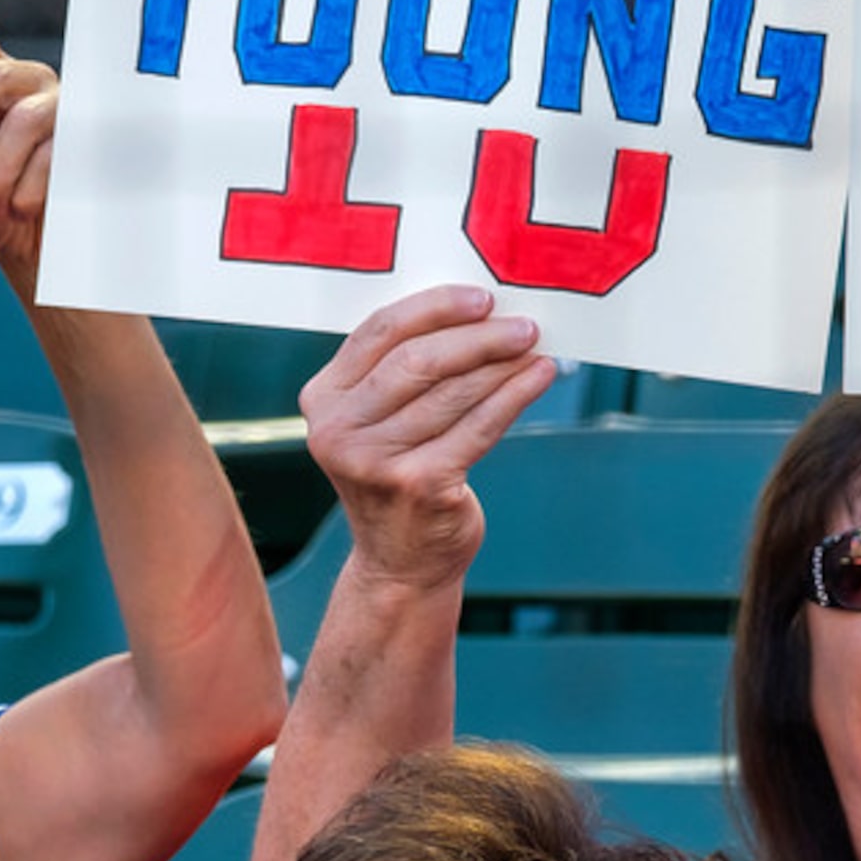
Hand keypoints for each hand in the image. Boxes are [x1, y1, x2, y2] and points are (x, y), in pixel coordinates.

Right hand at [301, 285, 555, 593]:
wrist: (401, 563)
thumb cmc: (398, 476)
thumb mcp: (379, 421)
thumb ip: (402, 372)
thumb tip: (481, 314)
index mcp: (323, 399)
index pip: (379, 332)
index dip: (434, 307)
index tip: (482, 298)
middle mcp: (338, 430)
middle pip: (416, 360)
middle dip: (476, 337)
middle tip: (521, 325)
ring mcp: (374, 462)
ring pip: (451, 393)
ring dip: (501, 365)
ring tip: (534, 348)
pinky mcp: (418, 486)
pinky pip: (477, 428)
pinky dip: (514, 397)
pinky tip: (538, 378)